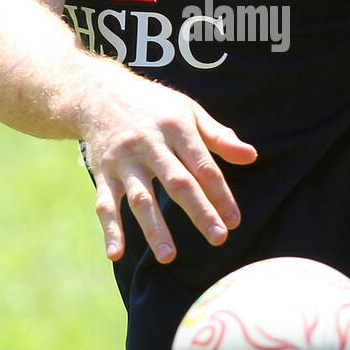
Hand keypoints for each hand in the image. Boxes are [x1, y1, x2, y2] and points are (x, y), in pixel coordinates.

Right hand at [77, 63, 256, 263]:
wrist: (98, 93)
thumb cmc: (153, 106)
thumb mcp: (188, 111)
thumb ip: (219, 136)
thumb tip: (251, 156)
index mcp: (176, 128)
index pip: (203, 165)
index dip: (220, 193)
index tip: (234, 221)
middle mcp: (149, 145)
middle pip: (178, 182)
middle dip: (199, 211)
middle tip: (218, 238)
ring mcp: (124, 161)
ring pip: (141, 198)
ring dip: (154, 228)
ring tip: (169, 256)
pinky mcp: (103, 174)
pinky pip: (106, 204)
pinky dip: (110, 229)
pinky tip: (116, 254)